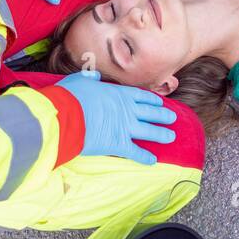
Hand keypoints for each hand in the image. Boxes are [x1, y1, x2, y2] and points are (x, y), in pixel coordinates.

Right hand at [56, 69, 176, 164]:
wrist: (65, 116)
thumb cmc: (70, 97)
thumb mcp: (80, 80)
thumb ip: (90, 78)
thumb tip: (95, 76)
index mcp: (118, 94)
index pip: (141, 96)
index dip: (152, 100)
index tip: (160, 103)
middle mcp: (127, 110)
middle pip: (150, 113)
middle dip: (162, 115)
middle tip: (173, 118)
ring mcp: (125, 127)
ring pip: (149, 132)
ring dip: (161, 134)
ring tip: (171, 137)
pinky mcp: (119, 144)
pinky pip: (136, 152)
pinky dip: (144, 157)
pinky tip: (153, 161)